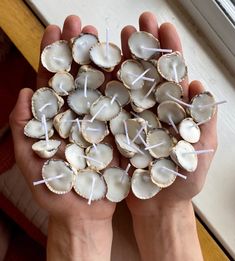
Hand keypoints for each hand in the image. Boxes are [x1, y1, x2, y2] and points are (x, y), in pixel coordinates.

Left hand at [9, 15, 117, 260]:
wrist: (84, 213)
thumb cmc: (56, 192)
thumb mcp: (32, 162)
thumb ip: (23, 129)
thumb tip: (23, 93)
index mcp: (55, 118)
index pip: (52, 81)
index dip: (53, 55)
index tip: (56, 31)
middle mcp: (79, 114)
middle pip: (77, 77)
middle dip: (78, 48)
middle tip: (81, 23)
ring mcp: (100, 122)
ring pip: (101, 87)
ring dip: (103, 61)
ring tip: (106, 36)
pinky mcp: (118, 133)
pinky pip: (122, 108)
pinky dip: (125, 88)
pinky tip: (128, 67)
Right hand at [119, 12, 216, 260]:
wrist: (157, 208)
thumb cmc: (181, 185)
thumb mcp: (199, 156)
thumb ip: (202, 123)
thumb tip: (198, 87)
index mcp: (171, 112)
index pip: (170, 75)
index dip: (167, 50)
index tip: (162, 26)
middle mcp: (149, 111)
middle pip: (143, 74)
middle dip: (139, 47)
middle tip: (133, 24)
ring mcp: (129, 120)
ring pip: (121, 86)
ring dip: (116, 62)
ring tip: (108, 39)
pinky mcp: (112, 133)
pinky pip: (104, 109)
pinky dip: (98, 91)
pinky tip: (91, 73)